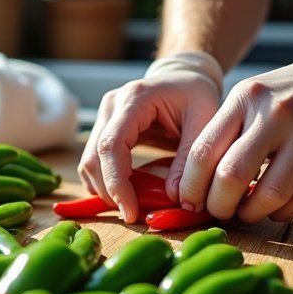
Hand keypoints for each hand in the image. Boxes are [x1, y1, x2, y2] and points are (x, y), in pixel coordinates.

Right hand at [78, 52, 223, 222]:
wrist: (184, 78)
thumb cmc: (196, 96)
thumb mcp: (205, 121)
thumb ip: (190, 158)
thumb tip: (174, 197)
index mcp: (135, 99)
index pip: (111, 145)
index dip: (117, 182)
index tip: (131, 211)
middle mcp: (111, 105)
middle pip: (93, 157)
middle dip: (110, 192)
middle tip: (134, 215)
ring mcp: (102, 117)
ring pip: (88, 163)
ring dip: (105, 190)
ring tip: (133, 206)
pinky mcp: (102, 129)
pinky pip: (93, 163)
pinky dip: (104, 183)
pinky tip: (126, 194)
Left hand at [179, 45, 292, 222]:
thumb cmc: (290, 96)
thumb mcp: (253, 98)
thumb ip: (226, 132)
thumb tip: (194, 184)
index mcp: (246, 98)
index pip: (203, 151)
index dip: (191, 185)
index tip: (189, 201)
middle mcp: (276, 114)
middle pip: (230, 176)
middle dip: (218, 205)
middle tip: (218, 211)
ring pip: (269, 194)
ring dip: (252, 213)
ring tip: (247, 212)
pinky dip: (283, 212)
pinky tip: (275, 208)